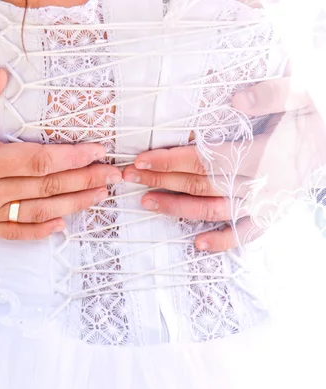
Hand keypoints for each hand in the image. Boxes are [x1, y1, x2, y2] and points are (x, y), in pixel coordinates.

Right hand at [0, 69, 120, 239]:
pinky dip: (40, 232)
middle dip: (84, 180)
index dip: (71, 158)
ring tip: (99, 195)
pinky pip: (14, 233)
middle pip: (45, 188)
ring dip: (73, 204)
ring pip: (37, 212)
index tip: (97, 150)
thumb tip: (3, 76)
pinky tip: (63, 224)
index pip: (37, 162)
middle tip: (112, 174)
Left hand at [123, 77, 325, 251]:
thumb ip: (272, 94)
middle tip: (130, 177)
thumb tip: (237, 99)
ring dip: (179, 209)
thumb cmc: (317, 113)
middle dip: (162, 181)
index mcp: (264, 154)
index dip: (171, 160)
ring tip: (147, 202)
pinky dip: (223, 241)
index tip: (141, 160)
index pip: (206, 159)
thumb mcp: (302, 94)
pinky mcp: (274, 213)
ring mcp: (267, 202)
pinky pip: (247, 233)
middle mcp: (262, 182)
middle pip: (202, 185)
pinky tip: (197, 245)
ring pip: (215, 210)